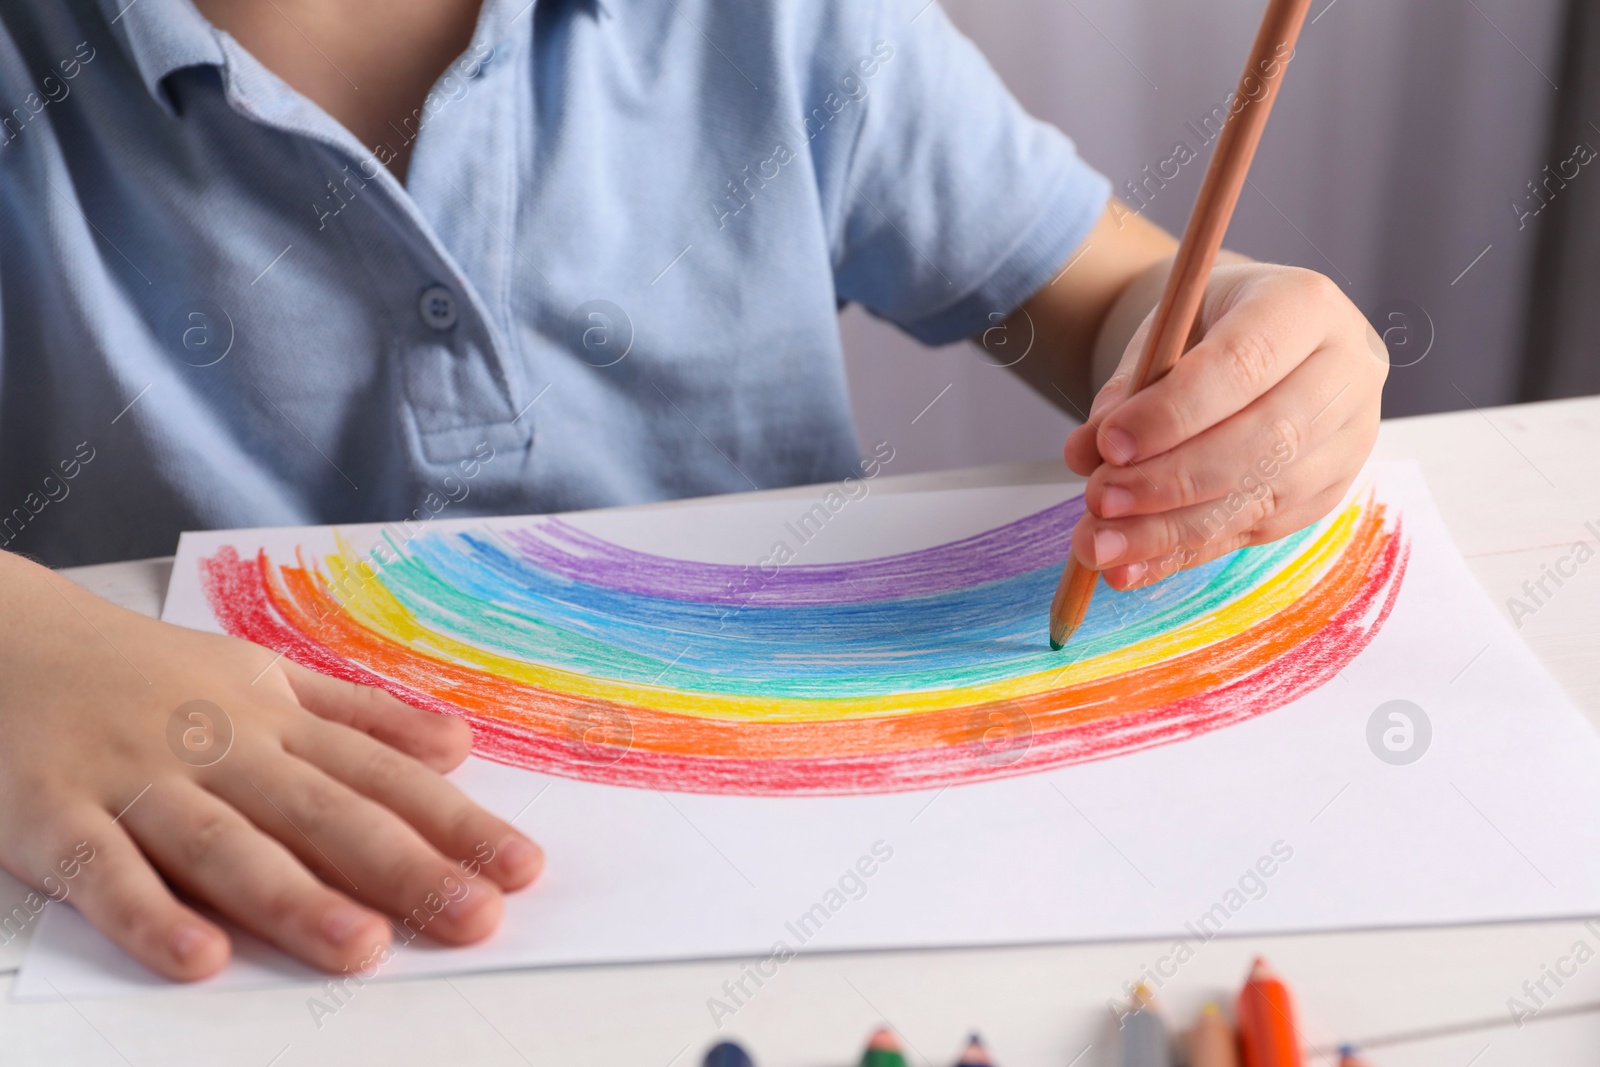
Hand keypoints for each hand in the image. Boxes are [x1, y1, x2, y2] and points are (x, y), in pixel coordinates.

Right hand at [0, 551, 541, 979]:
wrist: (7, 639)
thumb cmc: (149, 674)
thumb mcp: (263, 679)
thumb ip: (360, 715)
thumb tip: (459, 744)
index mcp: (275, 719)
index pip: (381, 776)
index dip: (455, 824)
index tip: (521, 869)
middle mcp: (221, 748)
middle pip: (323, 812)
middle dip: (404, 866)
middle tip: (475, 917)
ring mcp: (137, 781)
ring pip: (226, 845)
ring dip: (295, 896)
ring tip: (362, 946)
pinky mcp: (55, 817)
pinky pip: (106, 874)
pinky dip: (151, 915)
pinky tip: (201, 958)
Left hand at [1062, 262, 1385, 589]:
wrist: (1258, 338)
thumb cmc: (1208, 327)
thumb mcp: (1163, 332)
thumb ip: (1128, 388)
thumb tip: (1087, 453)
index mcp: (1305, 307)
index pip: (1244, 364)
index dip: (1174, 412)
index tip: (1109, 445)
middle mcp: (1345, 373)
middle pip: (1265, 441)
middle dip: (1171, 481)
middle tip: (1099, 500)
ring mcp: (1347, 439)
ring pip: (1262, 497)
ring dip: (1170, 531)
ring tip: (1100, 546)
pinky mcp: (1329, 492)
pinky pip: (1255, 532)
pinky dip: (1185, 552)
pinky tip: (1131, 566)